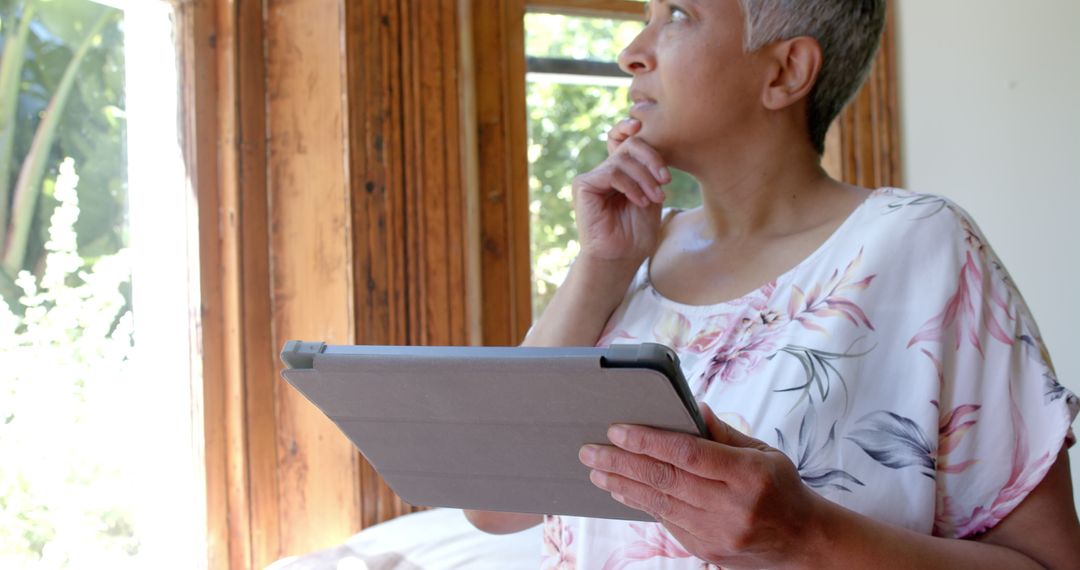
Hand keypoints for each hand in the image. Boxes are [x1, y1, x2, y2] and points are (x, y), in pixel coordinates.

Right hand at [572, 118, 670, 265]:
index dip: (629, 128)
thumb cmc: (637, 232)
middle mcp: (605, 170)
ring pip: (623, 159)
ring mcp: (592, 177)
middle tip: (666, 179)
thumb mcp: (652, 194)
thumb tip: (650, 138)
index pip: (623, 139)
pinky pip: (612, 172)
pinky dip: (631, 186)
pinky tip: (640, 201)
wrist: (621, 257)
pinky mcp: (583, 185)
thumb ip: (649, 169)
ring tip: (656, 197)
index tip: (643, 124)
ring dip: (645, 178)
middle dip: (652, 158)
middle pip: (629, 145)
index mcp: (621, 170)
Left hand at [578, 403, 824, 569]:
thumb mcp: (764, 453)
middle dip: (622, 463)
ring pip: (660, 504)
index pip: (689, 453)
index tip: (618, 430)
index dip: (649, 441)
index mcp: (748, 475)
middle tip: (591, 451)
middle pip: (666, 480)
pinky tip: (623, 491)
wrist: (805, 542)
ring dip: (624, 486)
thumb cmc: (782, 489)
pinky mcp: (707, 550)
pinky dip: (642, 504)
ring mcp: (718, 533)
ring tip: (598, 471)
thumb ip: (724, 433)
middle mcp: (732, 507)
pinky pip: (667, 522)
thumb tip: (691, 407)